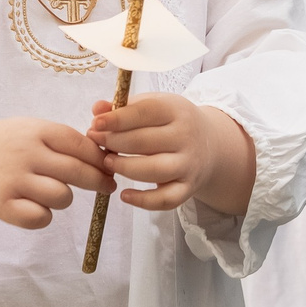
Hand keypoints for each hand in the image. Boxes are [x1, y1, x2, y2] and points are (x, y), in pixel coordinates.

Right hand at [0, 117, 109, 230]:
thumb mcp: (27, 130)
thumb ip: (58, 140)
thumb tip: (102, 153)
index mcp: (36, 131)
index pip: (80, 144)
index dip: (100, 158)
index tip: (111, 166)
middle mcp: (26, 153)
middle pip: (77, 172)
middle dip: (98, 181)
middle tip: (107, 186)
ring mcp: (13, 180)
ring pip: (62, 197)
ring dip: (63, 198)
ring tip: (50, 193)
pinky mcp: (1, 205)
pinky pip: (40, 218)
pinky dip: (43, 217)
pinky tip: (34, 208)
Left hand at [87, 93, 256, 216]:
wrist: (209, 144)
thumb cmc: (172, 122)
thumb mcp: (154, 105)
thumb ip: (125, 107)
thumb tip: (97, 109)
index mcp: (176, 110)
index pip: (145, 112)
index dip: (117, 119)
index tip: (96, 123)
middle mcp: (186, 137)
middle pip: (145, 142)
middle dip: (114, 142)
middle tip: (96, 141)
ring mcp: (188, 164)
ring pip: (154, 170)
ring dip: (125, 168)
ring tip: (108, 162)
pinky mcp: (188, 188)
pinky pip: (165, 199)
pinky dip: (143, 201)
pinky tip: (124, 194)